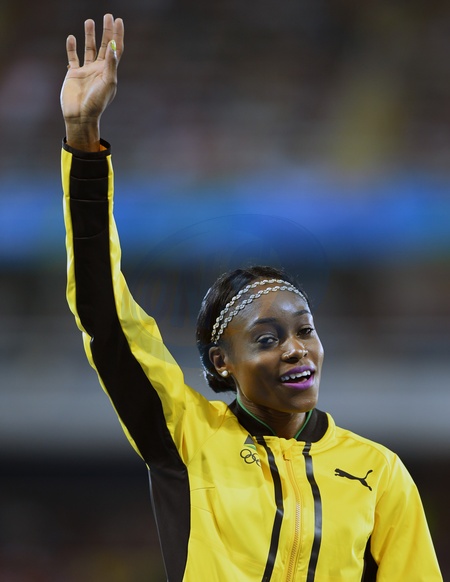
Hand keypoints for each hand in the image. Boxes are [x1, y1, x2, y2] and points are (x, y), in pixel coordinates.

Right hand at [60, 14, 123, 150]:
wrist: (81, 116)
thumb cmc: (97, 102)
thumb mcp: (108, 83)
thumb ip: (110, 65)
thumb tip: (112, 46)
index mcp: (109, 72)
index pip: (115, 49)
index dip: (118, 35)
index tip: (119, 21)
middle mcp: (99, 69)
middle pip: (104, 46)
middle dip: (106, 31)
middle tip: (107, 15)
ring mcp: (86, 71)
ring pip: (89, 49)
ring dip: (89, 35)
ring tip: (89, 21)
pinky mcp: (73, 74)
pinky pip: (73, 57)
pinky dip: (71, 48)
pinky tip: (71, 37)